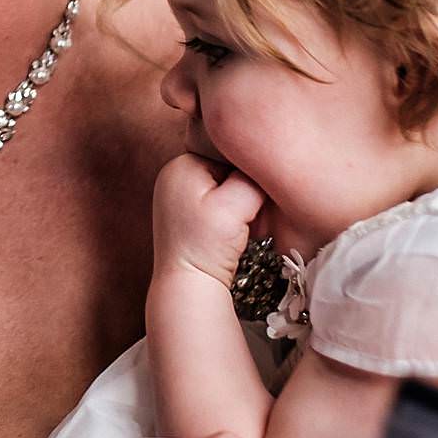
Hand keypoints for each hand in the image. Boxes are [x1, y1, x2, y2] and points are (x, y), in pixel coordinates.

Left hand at [152, 153, 264, 287]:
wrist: (188, 285)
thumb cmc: (207, 246)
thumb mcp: (236, 205)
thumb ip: (253, 179)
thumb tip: (264, 167)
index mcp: (180, 164)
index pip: (228, 152)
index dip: (249, 171)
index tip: (258, 194)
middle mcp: (173, 174)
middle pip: (224, 168)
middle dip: (242, 186)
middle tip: (252, 210)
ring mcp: (176, 194)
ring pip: (223, 185)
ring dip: (237, 201)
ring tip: (242, 222)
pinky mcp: (183, 213)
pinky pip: (215, 201)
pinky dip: (228, 212)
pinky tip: (232, 229)